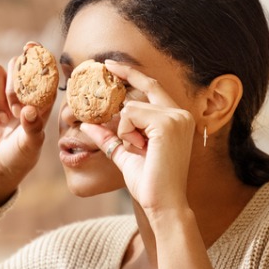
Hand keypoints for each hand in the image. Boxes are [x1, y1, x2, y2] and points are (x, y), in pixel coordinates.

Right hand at [0, 45, 51, 206]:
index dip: (37, 55)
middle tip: (15, 110)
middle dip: (14, 84)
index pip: (41, 70)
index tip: (31, 46)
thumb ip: (33, 127)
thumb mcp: (31, 146)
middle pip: (16, 64)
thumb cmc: (18, 157)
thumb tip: (29, 109)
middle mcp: (20, 92)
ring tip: (3, 119)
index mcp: (40, 98)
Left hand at [78, 61, 195, 214]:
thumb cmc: (149, 184)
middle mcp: (181, 113)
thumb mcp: (125, 155)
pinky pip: (130, 116)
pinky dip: (127, 133)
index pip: (152, 86)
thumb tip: (87, 124)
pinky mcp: (168, 123)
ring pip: (131, 108)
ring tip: (141, 152)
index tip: (110, 64)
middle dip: (124, 121)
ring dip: (125, 132)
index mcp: (177, 118)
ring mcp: (176, 116)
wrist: (163, 204)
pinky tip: (140, 149)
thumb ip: (110, 137)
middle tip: (136, 145)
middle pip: (137, 97)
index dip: (131, 73)